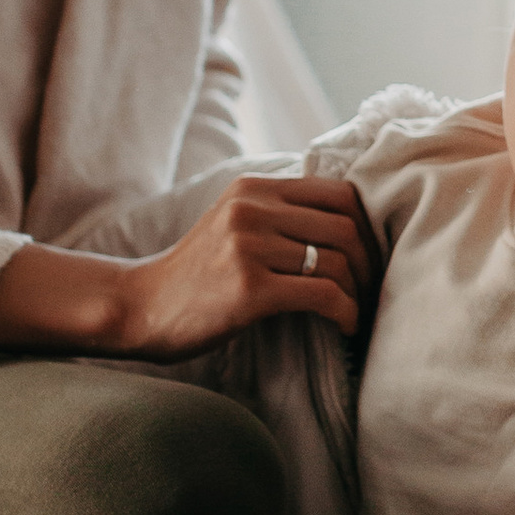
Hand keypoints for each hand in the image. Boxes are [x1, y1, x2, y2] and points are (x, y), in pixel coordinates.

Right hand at [113, 175, 375, 354]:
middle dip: (369, 262)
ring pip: (337, 261)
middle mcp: (251, 209)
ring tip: (357, 312)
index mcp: (253, 188)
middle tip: (372, 289)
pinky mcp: (250, 288)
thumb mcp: (233, 223)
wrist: (142, 307)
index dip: (368, 226)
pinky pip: (322, 295)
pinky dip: (346, 312)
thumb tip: (349, 223)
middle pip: (345, 226)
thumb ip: (278, 213)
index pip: (339, 192)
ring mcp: (249, 247)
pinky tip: (346, 326)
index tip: (372, 257)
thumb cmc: (197, 275)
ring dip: (359, 292)